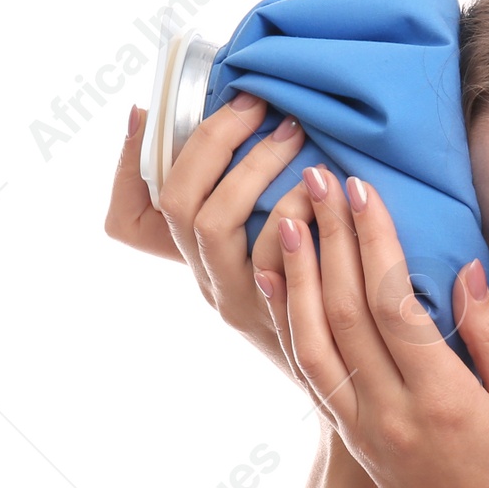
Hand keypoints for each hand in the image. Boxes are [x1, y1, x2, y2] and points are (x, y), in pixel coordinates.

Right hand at [104, 98, 320, 395]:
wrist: (352, 380)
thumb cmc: (311, 298)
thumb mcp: (266, 248)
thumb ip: (234, 194)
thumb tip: (157, 117)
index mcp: (196, 264)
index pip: (135, 212)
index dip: (139, 158)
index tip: (168, 113)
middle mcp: (210, 284)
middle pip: (180, 204)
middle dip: (217, 143)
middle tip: (264, 107)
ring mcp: (242, 303)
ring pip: (217, 226)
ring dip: (256, 171)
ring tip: (297, 137)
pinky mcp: (283, 320)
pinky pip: (276, 259)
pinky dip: (298, 215)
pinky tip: (324, 192)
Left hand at [267, 169, 488, 487]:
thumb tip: (464, 271)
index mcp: (444, 402)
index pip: (394, 305)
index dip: (373, 241)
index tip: (363, 188)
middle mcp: (391, 412)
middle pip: (344, 310)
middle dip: (330, 236)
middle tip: (317, 174)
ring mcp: (362, 427)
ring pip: (312, 338)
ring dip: (297, 271)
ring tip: (288, 212)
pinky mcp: (350, 436)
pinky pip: (310, 369)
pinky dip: (288, 319)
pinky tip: (280, 278)